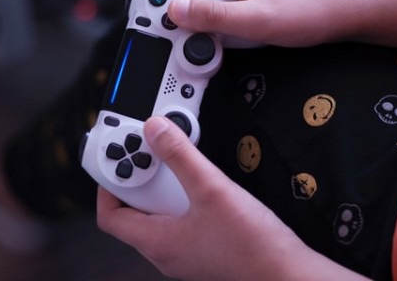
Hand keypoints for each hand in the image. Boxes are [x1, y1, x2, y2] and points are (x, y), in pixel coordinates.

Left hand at [96, 117, 367, 280]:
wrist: (288, 275)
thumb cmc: (252, 247)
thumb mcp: (211, 190)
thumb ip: (180, 156)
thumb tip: (154, 130)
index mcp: (156, 242)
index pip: (110, 215)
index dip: (107, 184)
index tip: (116, 157)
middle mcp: (166, 251)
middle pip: (134, 210)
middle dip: (138, 177)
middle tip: (148, 150)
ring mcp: (185, 251)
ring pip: (159, 212)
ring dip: (162, 184)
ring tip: (174, 159)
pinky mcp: (204, 246)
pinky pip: (179, 217)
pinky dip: (181, 195)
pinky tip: (199, 180)